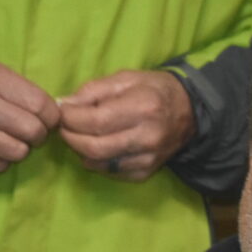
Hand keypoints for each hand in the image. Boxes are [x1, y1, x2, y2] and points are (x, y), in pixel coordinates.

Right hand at [0, 57, 59, 171]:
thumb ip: (17, 88)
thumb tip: (53, 111)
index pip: (41, 105)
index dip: (51, 116)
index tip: (47, 119)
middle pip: (34, 132)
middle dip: (38, 135)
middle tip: (29, 131)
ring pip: (19, 153)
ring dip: (20, 149)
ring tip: (10, 138)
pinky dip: (2, 160)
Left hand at [58, 70, 195, 181]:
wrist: (188, 113)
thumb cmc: (154, 90)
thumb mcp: (125, 79)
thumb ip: (93, 90)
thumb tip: (64, 105)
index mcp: (143, 108)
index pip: (96, 121)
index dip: (71, 119)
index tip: (62, 112)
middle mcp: (147, 137)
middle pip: (95, 147)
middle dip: (71, 138)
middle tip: (64, 127)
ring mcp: (148, 158)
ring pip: (100, 164)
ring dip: (80, 151)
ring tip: (78, 136)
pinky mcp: (146, 172)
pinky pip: (112, 172)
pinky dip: (96, 162)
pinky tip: (96, 149)